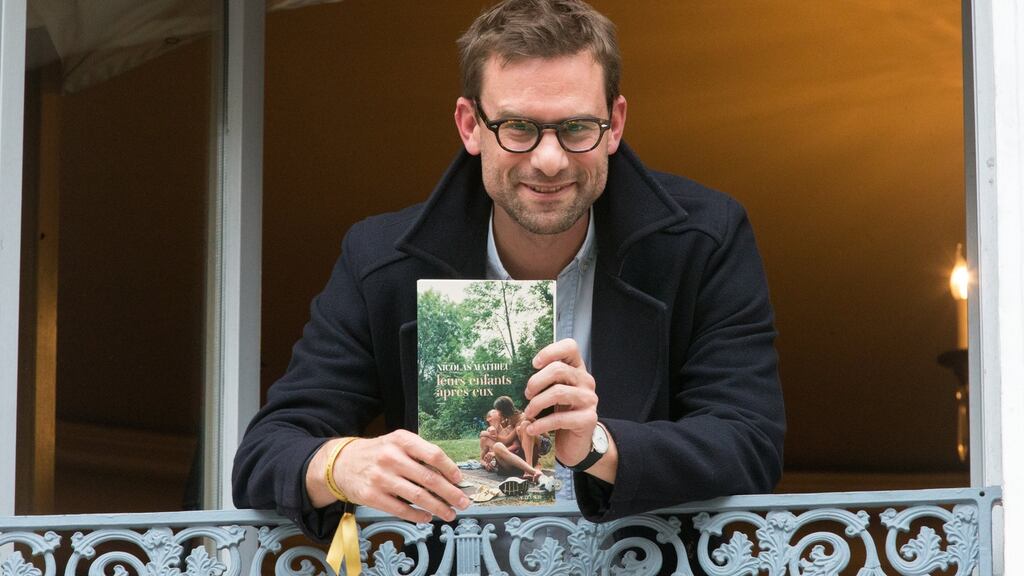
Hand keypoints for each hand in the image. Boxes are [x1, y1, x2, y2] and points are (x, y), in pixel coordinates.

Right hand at [306, 430, 470, 523]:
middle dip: (450, 493)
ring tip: (449, 514)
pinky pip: (401, 509)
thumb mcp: (396, 443)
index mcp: (401, 440)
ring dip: (438, 508)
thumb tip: (449, 475)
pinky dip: (418, 515)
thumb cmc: (376, 453)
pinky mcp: (372, 496)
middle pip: (429, 478)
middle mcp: (391, 457)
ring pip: (418, 496)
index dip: (450, 469)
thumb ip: (419, 454)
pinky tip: (427, 518)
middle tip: (463, 502)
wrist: (341, 463)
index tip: (460, 480)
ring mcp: (381, 478)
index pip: (433, 454)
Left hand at [522, 338, 599, 468]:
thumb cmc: (561, 413)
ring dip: (537, 403)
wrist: (576, 442)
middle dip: (536, 381)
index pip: (570, 347)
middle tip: (526, 394)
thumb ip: (544, 381)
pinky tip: (532, 429)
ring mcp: (589, 399)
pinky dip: (541, 424)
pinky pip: (560, 418)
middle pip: (558, 369)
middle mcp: (586, 381)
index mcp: (578, 369)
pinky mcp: (588, 419)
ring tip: (528, 413)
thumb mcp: (553, 392)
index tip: (534, 364)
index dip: (550, 351)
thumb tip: (515, 374)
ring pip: (558, 392)